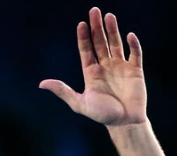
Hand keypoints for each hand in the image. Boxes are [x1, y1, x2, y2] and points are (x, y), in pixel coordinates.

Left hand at [39, 8, 146, 127]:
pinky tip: (129, 36)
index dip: (83, 37)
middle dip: (97, 27)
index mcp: (91, 73)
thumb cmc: (102, 115)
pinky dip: (133, 44)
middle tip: (94, 11)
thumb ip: (62, 91)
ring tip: (109, 16)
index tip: (81, 24)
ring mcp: (120, 67)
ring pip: (116, 43)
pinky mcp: (135, 70)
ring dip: (113, 30)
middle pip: (100, 42)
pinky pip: (135, 53)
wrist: (125, 124)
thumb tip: (41, 84)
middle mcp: (105, 67)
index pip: (86, 50)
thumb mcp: (79, 103)